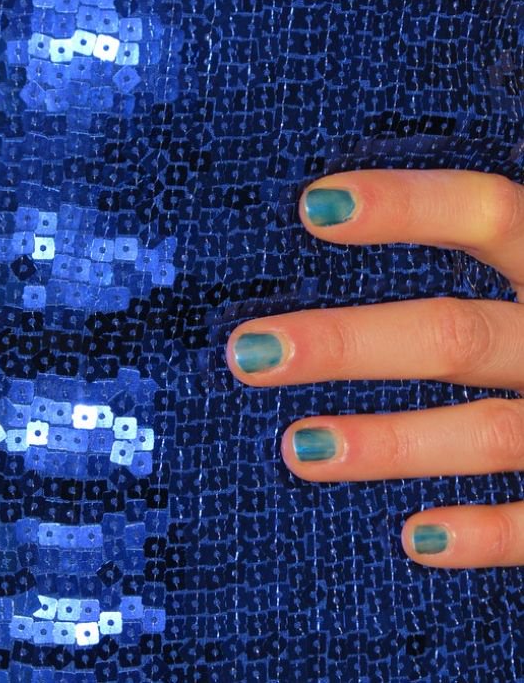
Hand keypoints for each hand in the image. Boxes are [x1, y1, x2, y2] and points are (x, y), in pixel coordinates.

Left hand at [225, 169, 523, 568]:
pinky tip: (414, 539)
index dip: (406, 207)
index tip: (312, 205)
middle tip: (247, 350)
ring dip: (387, 444)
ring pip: (484, 433)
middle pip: (455, 336)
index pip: (490, 213)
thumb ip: (511, 240)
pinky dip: (485, 535)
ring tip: (295, 448)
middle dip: (348, 344)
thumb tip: (369, 207)